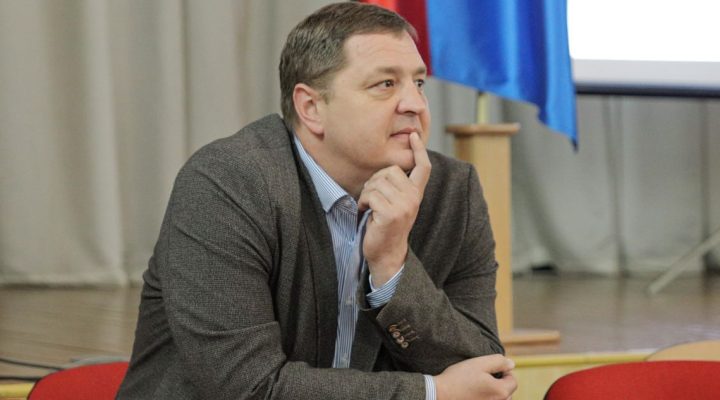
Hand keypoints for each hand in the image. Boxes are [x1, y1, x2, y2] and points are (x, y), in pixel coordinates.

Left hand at [358, 132, 430, 285]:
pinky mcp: (390, 213)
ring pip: (377, 182)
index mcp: (416, 194)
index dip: (419, 150)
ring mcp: (404, 205)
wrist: (386, 255)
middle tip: (372, 198)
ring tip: (370, 207)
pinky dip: (363, 202)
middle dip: (375, 181)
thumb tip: (387, 170)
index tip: (414, 135)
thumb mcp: (396, 204)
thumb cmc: (385, 227)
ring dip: (367, 193)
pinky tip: (366, 213)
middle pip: (389, 171)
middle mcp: (413, 198)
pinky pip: (370, 195)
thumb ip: (397, 187)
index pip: (423, 168)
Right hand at [434, 355, 516, 399]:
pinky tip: (474, 393)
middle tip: (485, 376)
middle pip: (507, 393)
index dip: (505, 372)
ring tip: (480, 385)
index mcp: (500, 391)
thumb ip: (499, 361)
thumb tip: (512, 364)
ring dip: (494, 392)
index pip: (513, 382)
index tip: (492, 368)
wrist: (440, 394)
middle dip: (501, 383)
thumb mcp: (479, 363)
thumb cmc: (459, 378)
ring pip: (499, 399)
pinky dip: (486, 398)